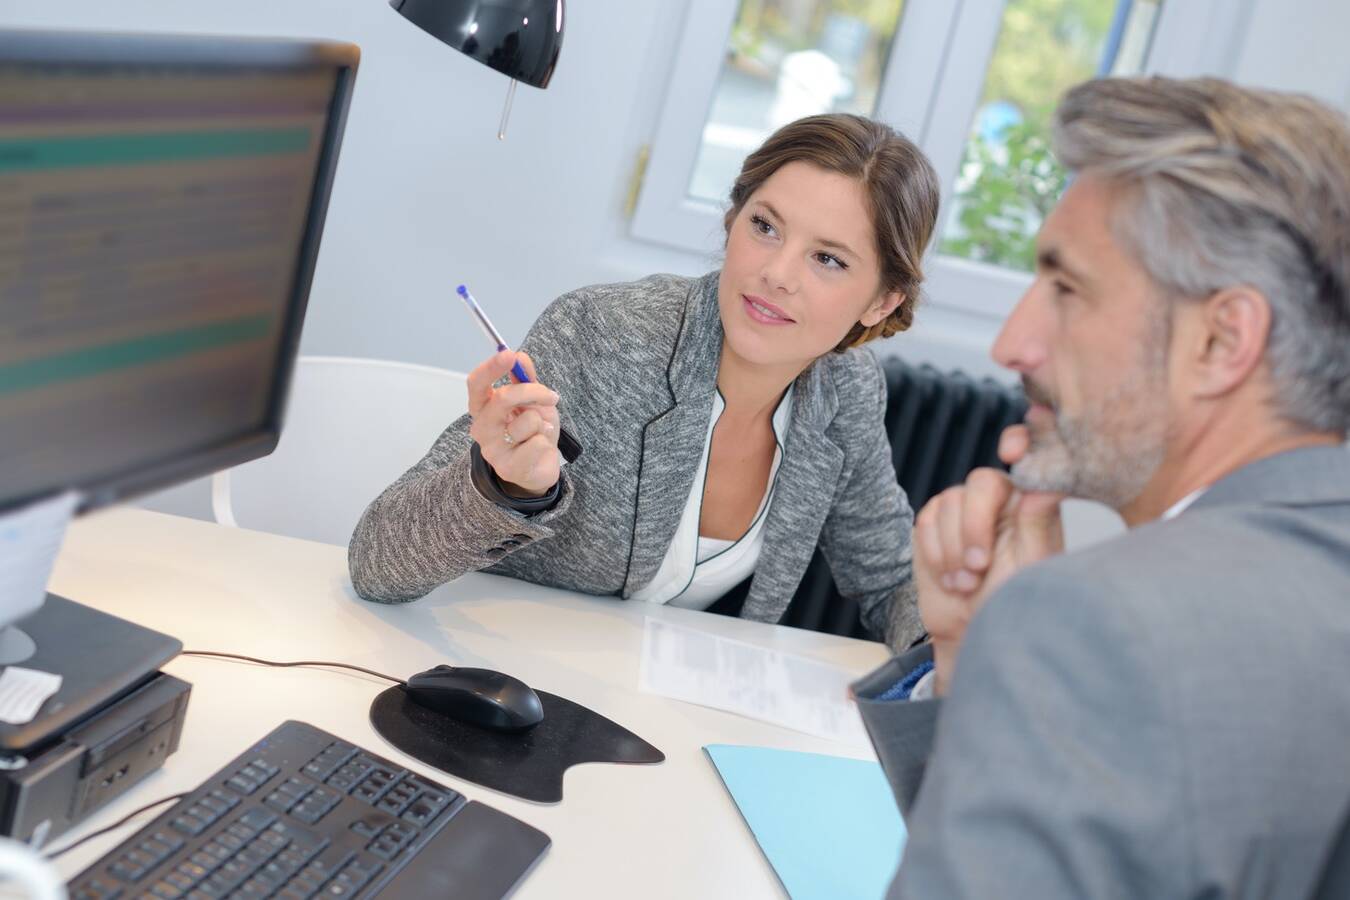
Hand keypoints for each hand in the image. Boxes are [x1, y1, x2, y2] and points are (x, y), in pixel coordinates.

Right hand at [466, 350, 560, 496]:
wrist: (538, 468)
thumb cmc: (533, 431)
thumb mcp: (532, 401)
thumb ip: (525, 379)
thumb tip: (520, 357)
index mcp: (483, 407)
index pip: (477, 383)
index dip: (491, 367)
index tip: (508, 355)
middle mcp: (481, 427)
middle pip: (503, 398)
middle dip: (533, 392)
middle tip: (551, 396)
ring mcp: (492, 449)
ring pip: (527, 420)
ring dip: (543, 422)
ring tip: (540, 432)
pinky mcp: (508, 468)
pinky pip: (537, 443)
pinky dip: (546, 442)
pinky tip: (540, 448)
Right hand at [914, 425, 1064, 693]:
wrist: (972, 632)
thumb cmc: (1011, 602)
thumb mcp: (1031, 567)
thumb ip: (1037, 522)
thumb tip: (1046, 485)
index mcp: (1029, 503)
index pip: (1026, 458)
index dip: (1019, 442)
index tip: (1010, 452)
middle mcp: (997, 499)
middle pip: (979, 484)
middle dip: (974, 528)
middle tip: (978, 568)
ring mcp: (963, 509)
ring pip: (948, 504)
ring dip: (954, 551)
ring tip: (965, 584)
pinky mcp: (933, 523)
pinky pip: (925, 523)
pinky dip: (934, 554)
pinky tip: (948, 578)